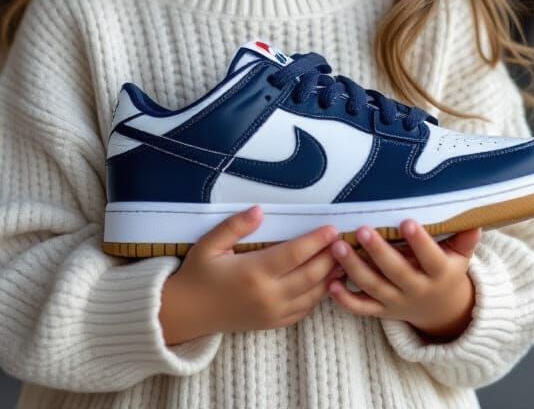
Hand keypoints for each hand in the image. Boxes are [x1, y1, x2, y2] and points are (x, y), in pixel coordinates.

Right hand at [159, 205, 345, 344]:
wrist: (187, 313)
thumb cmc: (198, 274)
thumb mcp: (210, 244)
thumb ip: (235, 226)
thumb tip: (259, 210)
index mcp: (254, 273)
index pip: (295, 254)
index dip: (316, 241)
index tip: (332, 228)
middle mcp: (269, 295)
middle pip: (311, 275)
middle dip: (331, 257)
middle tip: (346, 241)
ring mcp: (273, 313)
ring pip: (313, 295)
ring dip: (330, 276)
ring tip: (343, 259)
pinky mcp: (273, 324)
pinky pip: (304, 310)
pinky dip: (319, 295)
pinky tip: (325, 281)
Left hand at [327, 221, 481, 339]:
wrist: (442, 312)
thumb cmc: (448, 272)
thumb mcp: (460, 257)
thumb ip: (465, 239)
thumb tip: (475, 220)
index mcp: (439, 274)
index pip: (431, 258)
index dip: (420, 243)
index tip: (407, 222)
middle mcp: (416, 290)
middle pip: (396, 273)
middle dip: (378, 252)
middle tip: (362, 230)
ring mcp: (396, 302)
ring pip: (374, 288)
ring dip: (354, 269)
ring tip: (338, 247)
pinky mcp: (381, 310)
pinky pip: (362, 308)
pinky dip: (345, 300)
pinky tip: (330, 285)